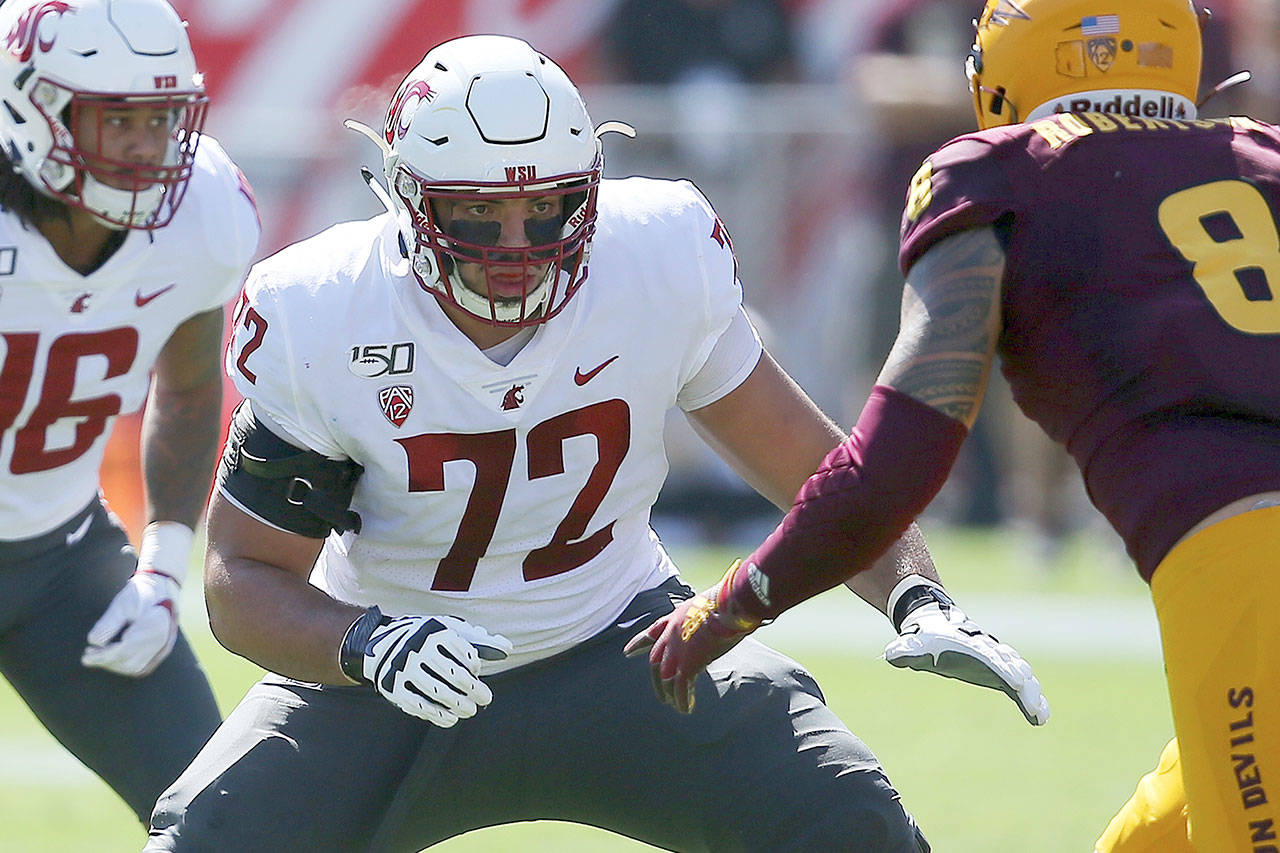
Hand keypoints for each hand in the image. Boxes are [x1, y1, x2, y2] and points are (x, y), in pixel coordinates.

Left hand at [82, 521, 192, 676]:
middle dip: (106, 661)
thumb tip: (93, 642)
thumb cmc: (140, 593)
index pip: (125, 649)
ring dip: (114, 665)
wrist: (162, 588)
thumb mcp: (122, 603)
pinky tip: (112, 657)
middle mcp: (162, 640)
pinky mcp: (162, 651)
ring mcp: (164, 647)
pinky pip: (142, 667)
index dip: (103, 656)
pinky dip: (125, 665)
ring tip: (98, 655)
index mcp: (154, 626)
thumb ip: (108, 622)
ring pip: (135, 667)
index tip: (86, 656)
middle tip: (88, 654)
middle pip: (129, 661)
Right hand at [342, 608, 512, 725]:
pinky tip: (452, 718)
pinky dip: (438, 715)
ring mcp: (405, 670)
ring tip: (470, 711)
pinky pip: (420, 706)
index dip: (475, 665)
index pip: (465, 653)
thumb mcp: (449, 630)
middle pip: (455, 675)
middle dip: (475, 690)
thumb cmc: (427, 639)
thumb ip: (478, 639)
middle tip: (486, 698)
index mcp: (435, 632)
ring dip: (460, 705)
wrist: (380, 646)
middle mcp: (418, 648)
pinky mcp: (394, 688)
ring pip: (439, 693)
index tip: (476, 671)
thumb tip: (507, 648)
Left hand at [624, 560, 762, 713]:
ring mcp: (677, 650)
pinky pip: (680, 687)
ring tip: (672, 704)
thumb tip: (719, 621)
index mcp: (674, 619)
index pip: (651, 633)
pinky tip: (685, 709)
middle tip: (660, 693)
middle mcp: (671, 635)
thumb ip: (705, 617)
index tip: (627, 652)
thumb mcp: (708, 606)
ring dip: (669, 693)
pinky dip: (681, 700)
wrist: (728, 606)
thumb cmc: (727, 602)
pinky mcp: (687, 664)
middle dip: (656, 679)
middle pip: (655, 661)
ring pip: (666, 677)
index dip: (638, 643)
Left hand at [884, 580, 1049, 725]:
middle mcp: (990, 651)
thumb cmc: (925, 638)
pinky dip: (1031, 698)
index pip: (991, 657)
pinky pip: (1021, 685)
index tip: (1015, 681)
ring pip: (1022, 674)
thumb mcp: (913, 644)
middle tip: (1033, 702)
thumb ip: (905, 651)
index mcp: (971, 645)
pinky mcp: (1000, 671)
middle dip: (1023, 683)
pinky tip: (1040, 718)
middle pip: (1012, 666)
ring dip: (1032, 693)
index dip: (1004, 668)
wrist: (936, 624)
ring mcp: (998, 660)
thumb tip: (890, 656)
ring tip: (1040, 714)